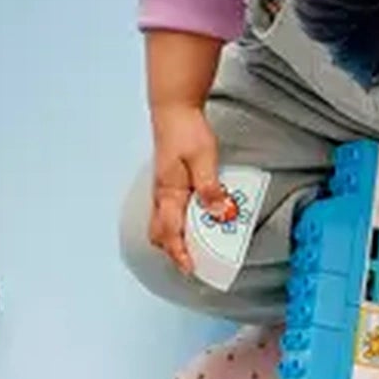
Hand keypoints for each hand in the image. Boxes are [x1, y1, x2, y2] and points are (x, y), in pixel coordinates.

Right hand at [148, 105, 225, 274]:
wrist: (173, 110)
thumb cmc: (185, 132)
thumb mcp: (203, 158)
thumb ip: (209, 187)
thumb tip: (217, 212)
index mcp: (168, 193)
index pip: (170, 233)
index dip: (180, 253)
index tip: (190, 268)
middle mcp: (161, 196)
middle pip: (160, 234)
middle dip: (174, 251)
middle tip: (194, 262)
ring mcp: (162, 190)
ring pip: (162, 225)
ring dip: (175, 239)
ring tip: (196, 247)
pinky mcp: (167, 184)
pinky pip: (167, 213)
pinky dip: (177, 224)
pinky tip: (194, 222)